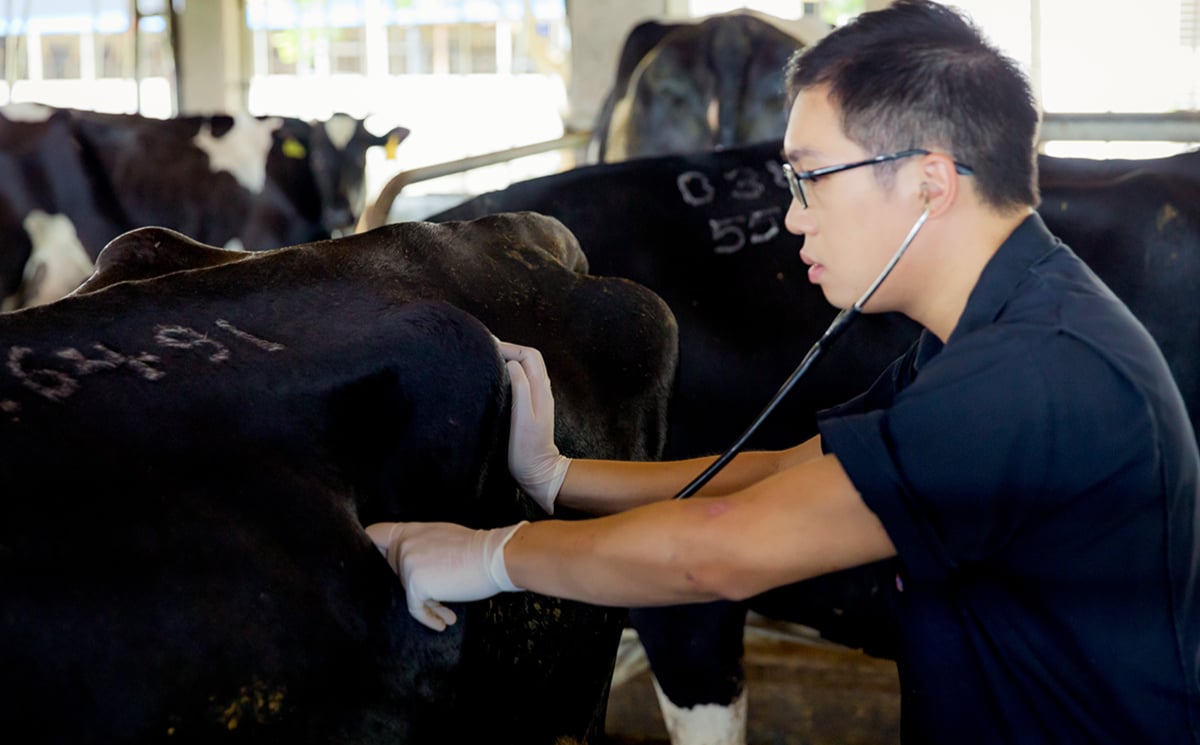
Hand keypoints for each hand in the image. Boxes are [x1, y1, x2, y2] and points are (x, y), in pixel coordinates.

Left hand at [365, 521, 526, 630]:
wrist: (495, 557)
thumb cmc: (477, 550)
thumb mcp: (443, 536)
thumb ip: (421, 545)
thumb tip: (409, 564)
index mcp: (410, 530)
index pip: (374, 534)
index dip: (370, 549)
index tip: (377, 564)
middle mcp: (404, 544)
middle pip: (391, 571)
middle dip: (412, 586)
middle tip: (433, 596)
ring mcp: (408, 563)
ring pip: (408, 592)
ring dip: (427, 604)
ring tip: (445, 613)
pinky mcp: (416, 583)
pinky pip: (417, 608)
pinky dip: (430, 617)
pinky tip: (444, 622)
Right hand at [496, 340, 570, 513]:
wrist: (538, 472)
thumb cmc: (528, 448)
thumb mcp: (523, 417)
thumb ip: (520, 387)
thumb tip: (512, 363)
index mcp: (540, 389)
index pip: (529, 355)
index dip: (510, 347)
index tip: (487, 346)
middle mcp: (541, 390)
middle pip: (529, 358)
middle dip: (509, 349)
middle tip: (485, 348)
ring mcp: (537, 398)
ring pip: (526, 368)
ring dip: (509, 359)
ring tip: (487, 358)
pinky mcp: (530, 407)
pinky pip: (522, 380)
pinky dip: (509, 372)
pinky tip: (495, 376)